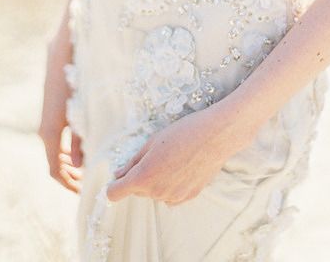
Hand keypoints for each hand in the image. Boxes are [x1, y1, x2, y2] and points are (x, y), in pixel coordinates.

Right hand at [37, 29, 83, 193]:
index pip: (56, 169)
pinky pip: (58, 136)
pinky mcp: (53, 109)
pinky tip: (86, 143)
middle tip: (91, 180)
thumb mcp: (83, 110)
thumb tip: (81, 165)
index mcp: (50, 132)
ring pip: (56, 148)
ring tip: (91, 165)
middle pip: (55, 161)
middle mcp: (46, 128)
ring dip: (70, 160)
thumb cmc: (77, 77)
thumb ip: (82, 139)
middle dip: (71, 174)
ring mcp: (48, 118)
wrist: (65, 47)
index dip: (69, 184)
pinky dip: (68, 146)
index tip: (86, 191)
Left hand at [106, 103, 252, 205]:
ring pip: (155, 193)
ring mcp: (174, 197)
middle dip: (139, 177)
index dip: (115, 184)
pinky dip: (171, 185)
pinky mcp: (189, 197)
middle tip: (154, 155)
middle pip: (137, 191)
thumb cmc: (183, 133)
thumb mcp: (152, 141)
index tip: (120, 176)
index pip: (115, 193)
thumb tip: (119, 173)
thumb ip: (133, 161)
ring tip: (172, 158)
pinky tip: (182, 167)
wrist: (215, 136)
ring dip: (157, 181)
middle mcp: (157, 192)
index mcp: (143, 177)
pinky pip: (171, 195)